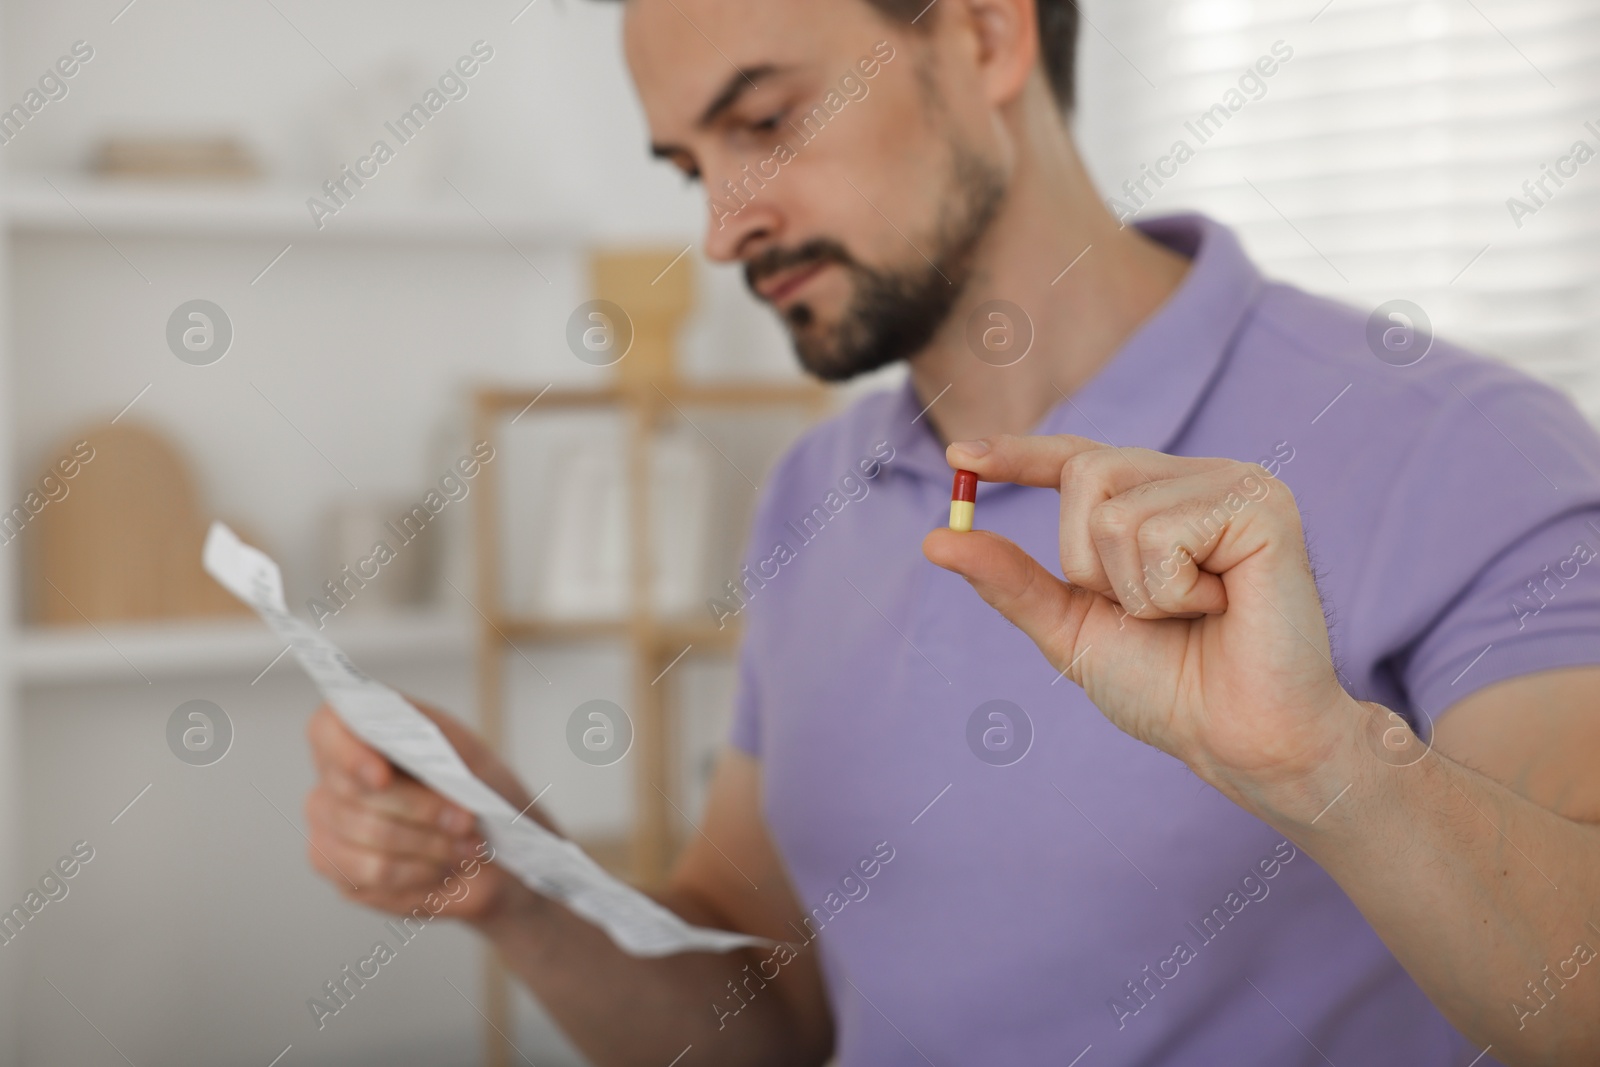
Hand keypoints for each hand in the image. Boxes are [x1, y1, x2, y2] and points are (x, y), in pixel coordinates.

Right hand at [303, 700, 541, 923]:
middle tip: (467, 819)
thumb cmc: (467, 778)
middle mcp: (329, 780)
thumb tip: (413, 750)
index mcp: (351, 731)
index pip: (326, 732)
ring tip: (469, 845)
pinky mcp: (342, 873)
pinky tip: (448, 865)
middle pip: (358, 796)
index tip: (382, 777)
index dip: (350, 756)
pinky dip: (424, 872)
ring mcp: (328, 829)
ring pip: (372, 839)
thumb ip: (432, 740)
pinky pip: (379, 876)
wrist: (485, 831)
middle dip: (421, 809)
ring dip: (431, 845)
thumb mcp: (462, 746)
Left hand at [922, 434, 1358, 799]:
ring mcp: (1235, 484)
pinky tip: (1220, 607)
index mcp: (1161, 497)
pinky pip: (1160, 533)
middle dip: (1090, 563)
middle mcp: (1198, 477)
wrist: (1240, 739)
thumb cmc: (1170, 687)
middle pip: (1084, 473)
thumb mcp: (1071, 628)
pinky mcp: (1263, 506)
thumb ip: (1011, 581)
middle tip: (1152, 609)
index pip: (1079, 458)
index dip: (1019, 454)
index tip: (958, 455)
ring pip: (1114, 511)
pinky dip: (1169, 590)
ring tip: (1192, 612)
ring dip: (1134, 588)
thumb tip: (936, 539)